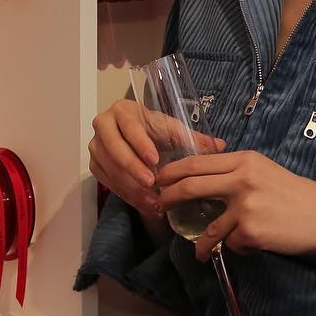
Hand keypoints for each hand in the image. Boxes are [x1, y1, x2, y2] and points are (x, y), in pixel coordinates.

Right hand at [89, 98, 225, 216]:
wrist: (135, 135)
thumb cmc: (154, 130)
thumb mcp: (172, 130)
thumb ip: (193, 137)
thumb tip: (220, 145)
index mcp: (123, 111)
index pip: (130, 127)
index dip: (141, 144)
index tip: (155, 160)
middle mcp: (103, 125)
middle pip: (115, 150)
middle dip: (134, 169)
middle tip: (152, 184)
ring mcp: (96, 146)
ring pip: (110, 169)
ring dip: (131, 187)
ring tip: (153, 201)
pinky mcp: (95, 164)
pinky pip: (108, 182)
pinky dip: (126, 194)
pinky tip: (144, 204)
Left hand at [156, 150, 315, 262]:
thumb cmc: (293, 194)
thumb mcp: (263, 171)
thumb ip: (235, 172)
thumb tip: (201, 180)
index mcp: (244, 159)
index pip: (197, 162)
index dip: (173, 171)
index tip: (159, 179)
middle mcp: (242, 178)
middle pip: (191, 186)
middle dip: (169, 198)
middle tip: (158, 206)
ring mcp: (245, 205)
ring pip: (209, 227)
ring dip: (200, 243)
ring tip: (199, 251)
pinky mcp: (250, 230)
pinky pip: (231, 243)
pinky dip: (238, 247)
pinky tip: (255, 244)